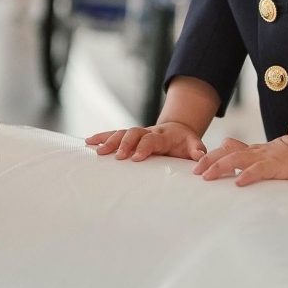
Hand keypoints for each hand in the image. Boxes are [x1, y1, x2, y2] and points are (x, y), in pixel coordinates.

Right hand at [85, 121, 205, 161]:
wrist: (178, 130)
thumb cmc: (185, 143)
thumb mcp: (194, 145)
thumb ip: (197, 150)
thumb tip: (200, 158)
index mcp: (164, 135)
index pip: (153, 139)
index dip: (145, 146)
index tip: (136, 157)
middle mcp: (149, 131)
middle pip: (135, 133)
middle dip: (125, 143)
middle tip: (118, 156)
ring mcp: (138, 133)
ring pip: (122, 133)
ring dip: (110, 140)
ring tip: (97, 151)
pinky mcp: (130, 136)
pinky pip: (114, 134)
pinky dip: (102, 137)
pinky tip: (88, 142)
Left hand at [193, 136, 287, 185]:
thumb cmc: (286, 158)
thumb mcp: (265, 158)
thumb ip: (250, 162)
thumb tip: (234, 176)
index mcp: (251, 151)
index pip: (227, 148)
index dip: (211, 155)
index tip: (196, 166)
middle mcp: (253, 152)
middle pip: (226, 152)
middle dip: (209, 161)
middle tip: (195, 172)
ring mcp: (263, 158)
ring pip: (237, 159)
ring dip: (220, 167)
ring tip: (207, 176)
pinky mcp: (275, 166)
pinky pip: (259, 170)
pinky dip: (248, 175)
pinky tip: (239, 182)